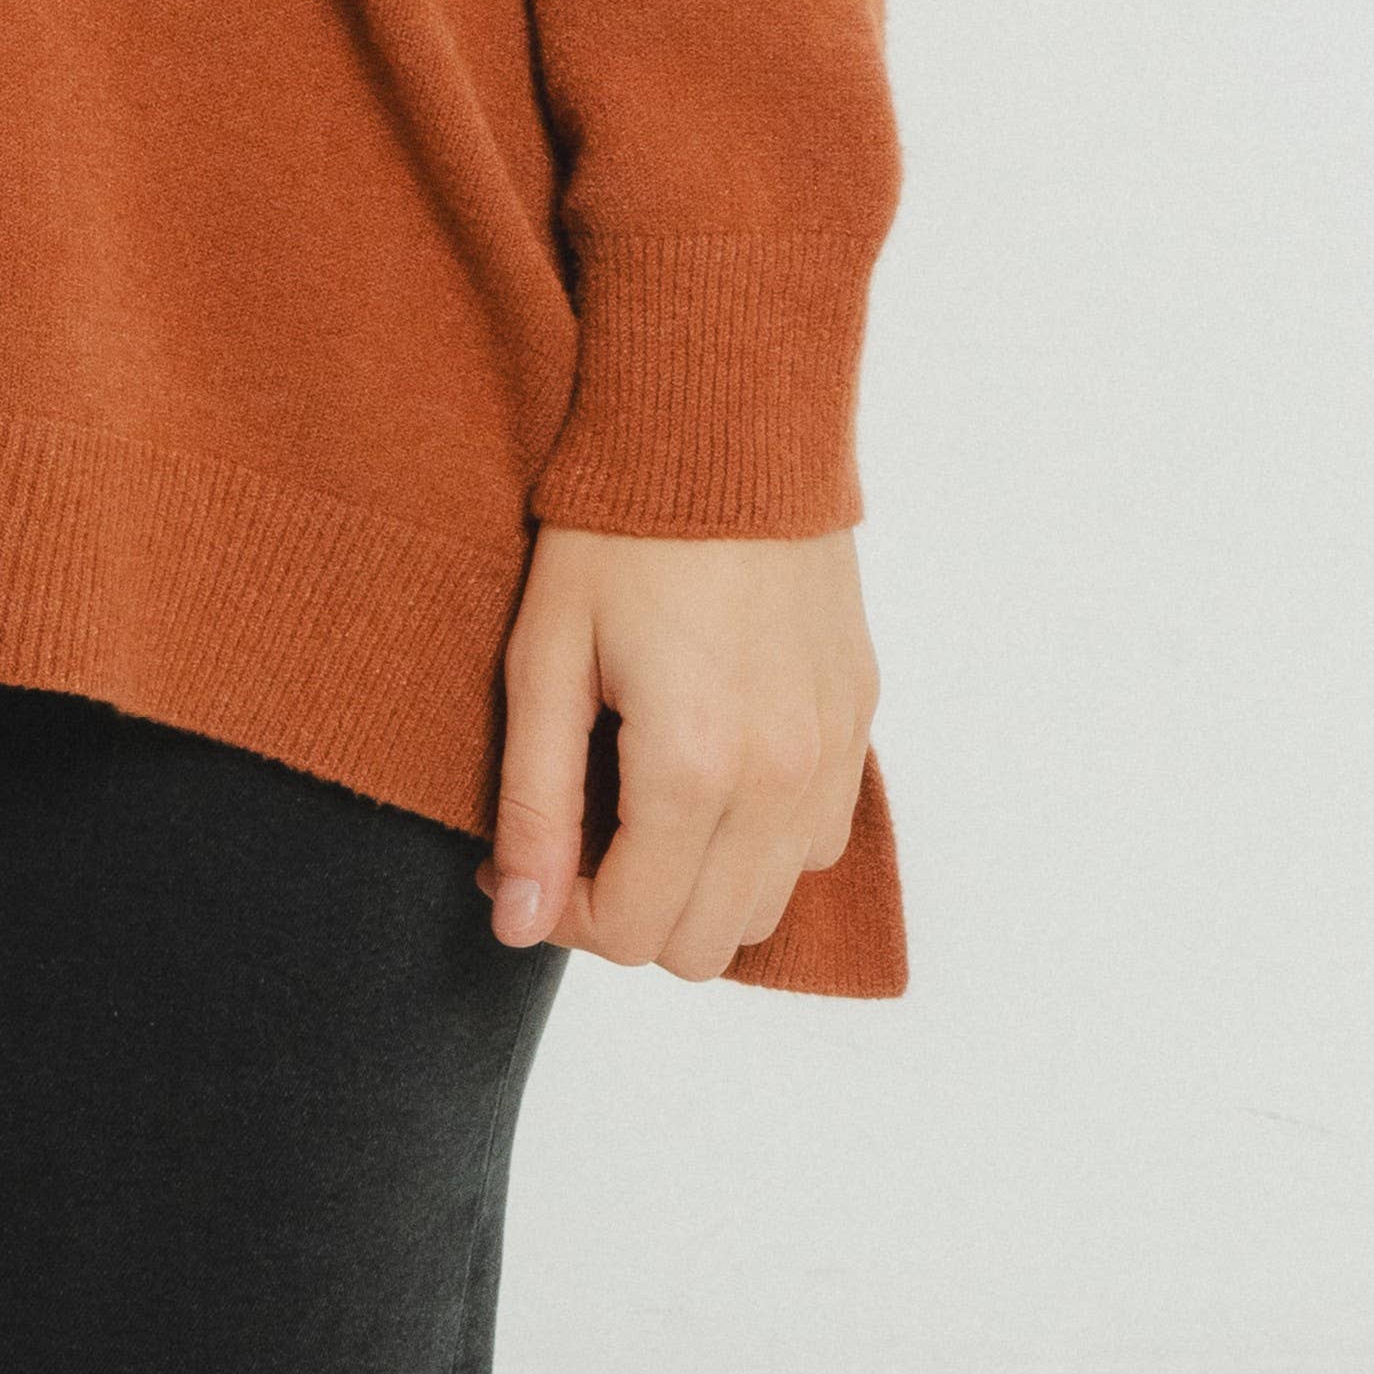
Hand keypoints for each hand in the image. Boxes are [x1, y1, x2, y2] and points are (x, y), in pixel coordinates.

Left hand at [480, 520, 876, 979]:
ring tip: (634, 805)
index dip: (561, 914)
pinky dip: (759, 842)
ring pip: (766, 905)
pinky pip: (816, 841)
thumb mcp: (545, 659)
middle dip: (625, 912)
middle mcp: (782, 780)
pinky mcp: (858, 721)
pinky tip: (705, 774)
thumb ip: (535, 804)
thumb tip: (516, 920)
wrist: (725, 428)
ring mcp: (833, 754)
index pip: (633, 931)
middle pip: (704, 945)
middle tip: (572, 838)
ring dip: (696, 886)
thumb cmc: (616, 532)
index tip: (520, 861)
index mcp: (695, 767)